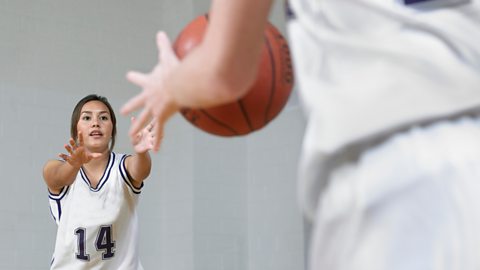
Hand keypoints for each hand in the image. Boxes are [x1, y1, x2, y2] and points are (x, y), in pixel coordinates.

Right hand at [58, 131, 101, 167]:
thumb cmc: (85, 158)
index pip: (81, 141)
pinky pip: (65, 156)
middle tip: (71, 139)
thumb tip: (101, 155)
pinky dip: (62, 155)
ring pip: (69, 149)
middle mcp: (76, 149)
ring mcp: (72, 153)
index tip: (80, 131)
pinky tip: (59, 154)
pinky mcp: (69, 158)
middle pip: (74, 144)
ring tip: (65, 145)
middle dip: (72, 142)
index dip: (81, 136)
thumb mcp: (90, 157)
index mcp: (81, 148)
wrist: (78, 163)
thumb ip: (95, 155)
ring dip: (67, 147)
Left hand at [121, 31, 179, 151]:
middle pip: (137, 104)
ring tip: (132, 137)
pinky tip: (155, 150)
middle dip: (130, 107)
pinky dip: (157, 140)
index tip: (129, 75)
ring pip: (144, 122)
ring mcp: (154, 109)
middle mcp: (148, 98)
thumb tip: (160, 33)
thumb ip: (163, 45)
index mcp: (149, 84)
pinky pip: (158, 132)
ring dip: (138, 129)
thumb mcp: (166, 56)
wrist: (178, 85)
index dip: (135, 77)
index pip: (140, 79)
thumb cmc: (173, 71)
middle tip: (123, 111)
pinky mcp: (162, 118)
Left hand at [130, 117, 159, 153]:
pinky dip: (154, 146)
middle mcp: (150, 134)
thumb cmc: (136, 138)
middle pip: (156, 130)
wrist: (136, 148)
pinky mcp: (149, 146)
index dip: (154, 121)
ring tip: (162, 136)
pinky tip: (155, 146)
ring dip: (159, 137)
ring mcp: (151, 140)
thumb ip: (134, 125)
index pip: (152, 124)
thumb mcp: (134, 131)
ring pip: (156, 138)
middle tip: (162, 125)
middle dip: (159, 128)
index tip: (158, 117)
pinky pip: (152, 146)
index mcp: (146, 130)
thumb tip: (132, 117)